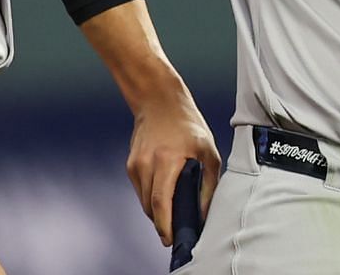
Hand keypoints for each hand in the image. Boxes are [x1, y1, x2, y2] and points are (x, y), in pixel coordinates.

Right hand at [127, 91, 221, 246]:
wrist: (159, 102)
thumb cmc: (188, 125)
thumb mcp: (208, 150)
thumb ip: (208, 183)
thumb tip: (204, 211)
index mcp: (168, 160)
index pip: (161, 201)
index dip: (165, 224)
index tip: (171, 239)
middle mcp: (147, 164)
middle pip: (150, 206)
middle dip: (163, 223)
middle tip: (176, 233)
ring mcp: (135, 165)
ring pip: (144, 201)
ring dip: (157, 212)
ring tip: (172, 217)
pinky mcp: (130, 165)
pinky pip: (141, 190)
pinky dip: (151, 198)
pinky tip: (164, 197)